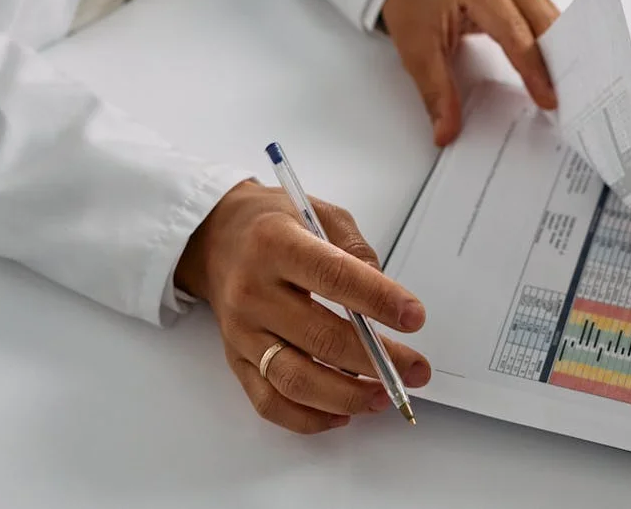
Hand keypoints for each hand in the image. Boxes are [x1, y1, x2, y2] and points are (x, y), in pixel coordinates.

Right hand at [174, 180, 430, 433]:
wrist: (215, 238)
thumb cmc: (273, 224)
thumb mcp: (319, 213)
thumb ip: (355, 251)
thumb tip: (386, 299)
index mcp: (275, 245)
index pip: (334, 277)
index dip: (379, 300)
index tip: (414, 318)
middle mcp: (253, 291)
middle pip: (320, 337)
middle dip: (378, 360)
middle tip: (416, 369)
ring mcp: (241, 331)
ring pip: (295, 379)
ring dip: (346, 395)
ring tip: (383, 396)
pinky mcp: (236, 359)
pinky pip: (269, 401)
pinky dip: (308, 417)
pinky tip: (342, 413)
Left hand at [381, 0, 559, 145]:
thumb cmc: (413, 2)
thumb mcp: (416, 50)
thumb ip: (436, 92)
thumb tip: (446, 131)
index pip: (516, 34)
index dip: (535, 70)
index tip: (548, 98)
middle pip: (544, 22)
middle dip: (558, 61)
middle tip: (569, 96)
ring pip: (551, 15)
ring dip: (561, 50)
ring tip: (570, 84)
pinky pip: (546, 11)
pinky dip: (554, 38)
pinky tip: (560, 63)